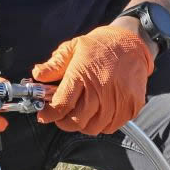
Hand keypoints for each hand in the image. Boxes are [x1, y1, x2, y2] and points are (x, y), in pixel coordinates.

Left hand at [31, 24, 154, 134]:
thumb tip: (38, 75)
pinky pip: (112, 126)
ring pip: (94, 127)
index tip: (44, 115)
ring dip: (83, 125)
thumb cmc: (101, 45)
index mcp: (82, 75)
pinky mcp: (131, 105)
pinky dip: (103, 125)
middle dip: (64, 123)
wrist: (132, 42)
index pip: (61, 105)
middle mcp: (100, 90)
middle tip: (61, 117)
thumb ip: (54, 64)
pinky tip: (98, 114)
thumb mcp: (73, 47)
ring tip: (80, 115)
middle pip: (77, 121)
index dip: (50, 114)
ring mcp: (118, 99)